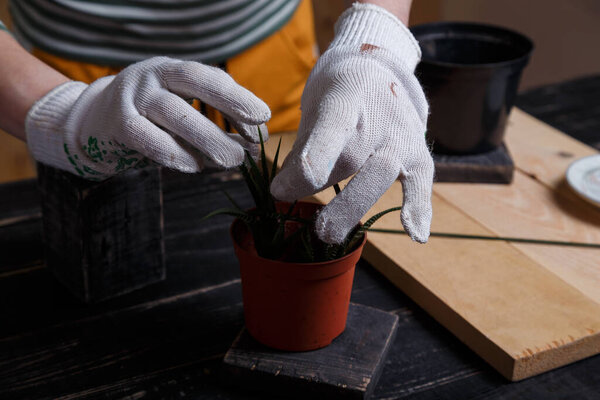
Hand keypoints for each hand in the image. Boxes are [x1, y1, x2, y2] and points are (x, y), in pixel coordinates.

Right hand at [26, 57, 269, 179]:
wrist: (98, 122)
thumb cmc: (154, 117)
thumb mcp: (185, 108)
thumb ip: (217, 121)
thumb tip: (256, 145)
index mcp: (173, 69)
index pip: (210, 76)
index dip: (237, 96)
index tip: (263, 117)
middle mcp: (152, 76)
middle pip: (194, 85)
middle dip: (229, 109)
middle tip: (254, 142)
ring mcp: (133, 98)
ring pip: (174, 113)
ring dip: (208, 138)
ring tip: (233, 160)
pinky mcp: (119, 125)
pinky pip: (148, 139)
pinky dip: (175, 154)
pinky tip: (197, 166)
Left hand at [271, 4, 432, 243]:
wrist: (379, 72)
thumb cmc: (337, 97)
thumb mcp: (315, 111)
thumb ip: (305, 148)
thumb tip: (283, 192)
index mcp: (345, 96)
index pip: (331, 128)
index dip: (310, 160)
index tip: (281, 189)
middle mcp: (378, 116)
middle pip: (353, 157)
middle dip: (327, 193)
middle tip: (309, 224)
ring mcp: (402, 136)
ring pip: (381, 172)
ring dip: (354, 206)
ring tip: (329, 235)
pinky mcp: (420, 155)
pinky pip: (421, 183)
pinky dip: (419, 208)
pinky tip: (416, 235)